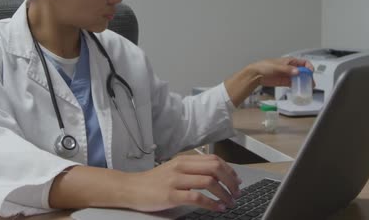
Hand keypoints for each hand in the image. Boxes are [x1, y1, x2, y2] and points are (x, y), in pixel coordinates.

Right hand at [124, 154, 241, 212]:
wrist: (131, 188)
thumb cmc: (153, 181)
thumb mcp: (173, 170)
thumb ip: (191, 170)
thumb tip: (215, 176)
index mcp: (183, 160)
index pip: (213, 159)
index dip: (229, 170)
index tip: (236, 180)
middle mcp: (181, 167)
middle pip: (215, 168)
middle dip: (230, 181)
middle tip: (236, 192)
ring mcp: (175, 180)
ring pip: (209, 181)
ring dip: (224, 193)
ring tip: (230, 202)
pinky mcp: (171, 195)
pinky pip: (197, 197)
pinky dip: (211, 203)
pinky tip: (217, 208)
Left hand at [250, 57, 313, 86]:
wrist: (256, 74)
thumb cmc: (264, 66)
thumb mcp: (277, 67)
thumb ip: (287, 69)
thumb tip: (297, 71)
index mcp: (289, 61)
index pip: (303, 62)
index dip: (308, 66)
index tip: (310, 72)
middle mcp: (290, 68)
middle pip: (303, 72)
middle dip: (308, 77)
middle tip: (310, 83)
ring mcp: (287, 75)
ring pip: (299, 79)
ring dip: (304, 83)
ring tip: (307, 87)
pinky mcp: (284, 82)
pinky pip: (293, 84)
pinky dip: (297, 86)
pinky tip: (299, 89)